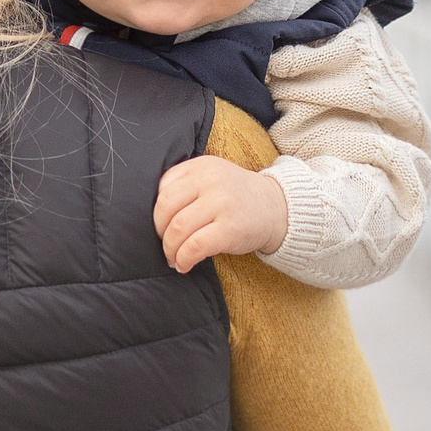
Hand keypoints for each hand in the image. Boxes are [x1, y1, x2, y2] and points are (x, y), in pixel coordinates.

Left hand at [154, 155, 289, 271]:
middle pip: (165, 208)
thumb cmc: (237, 197)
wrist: (277, 207)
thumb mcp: (213, 177)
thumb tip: (154, 218)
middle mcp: (210, 180)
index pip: (163, 188)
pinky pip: (194, 246)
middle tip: (165, 245)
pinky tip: (185, 265)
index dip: (156, 213)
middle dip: (159, 232)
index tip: (162, 227)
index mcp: (201, 166)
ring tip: (173, 258)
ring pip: (178, 229)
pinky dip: (184, 259)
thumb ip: (186, 186)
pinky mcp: (230, 228)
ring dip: (170, 249)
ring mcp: (221, 203)